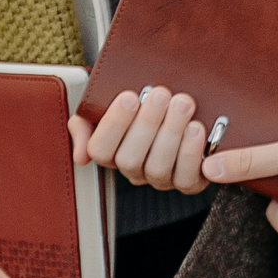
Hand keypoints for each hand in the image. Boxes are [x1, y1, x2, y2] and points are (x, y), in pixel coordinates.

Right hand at [70, 86, 209, 193]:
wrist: (173, 102)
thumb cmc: (138, 103)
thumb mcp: (104, 106)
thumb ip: (84, 124)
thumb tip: (81, 156)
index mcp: (110, 151)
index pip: (100, 149)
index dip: (113, 125)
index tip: (129, 96)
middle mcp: (133, 169)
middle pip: (130, 159)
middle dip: (147, 124)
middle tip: (161, 94)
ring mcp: (159, 179)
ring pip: (158, 168)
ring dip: (171, 134)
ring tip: (183, 104)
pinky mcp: (187, 182)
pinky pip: (186, 178)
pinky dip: (191, 153)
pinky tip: (197, 128)